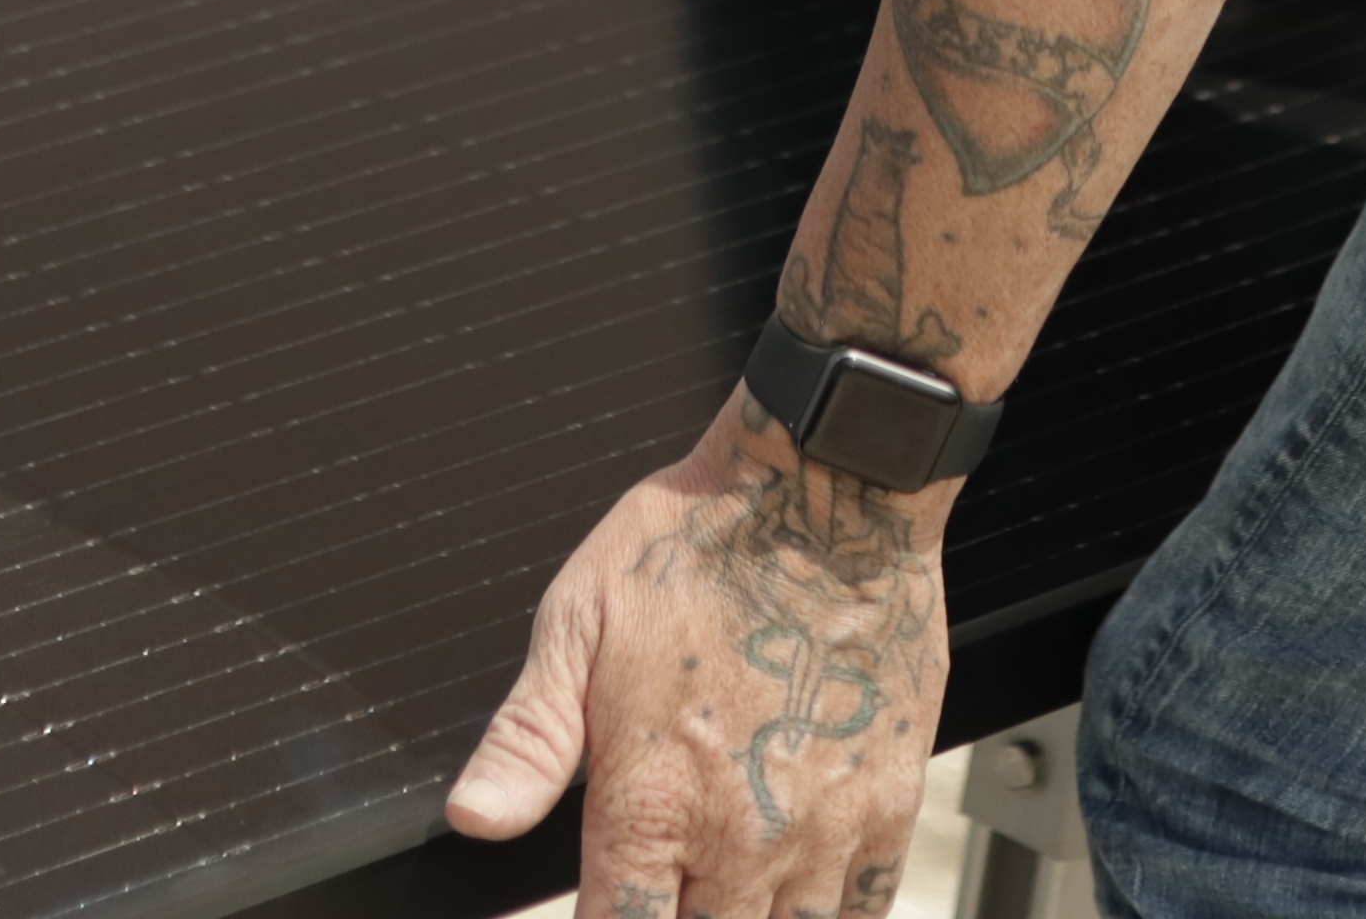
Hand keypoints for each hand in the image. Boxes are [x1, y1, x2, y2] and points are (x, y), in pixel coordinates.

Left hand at [449, 413, 952, 918]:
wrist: (827, 488)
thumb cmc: (698, 543)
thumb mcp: (579, 622)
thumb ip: (528, 739)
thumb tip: (474, 818)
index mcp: (653, 798)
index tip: (603, 909)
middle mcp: (742, 833)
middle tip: (666, 886)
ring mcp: (825, 825)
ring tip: (726, 888)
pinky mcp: (890, 800)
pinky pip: (867, 902)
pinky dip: (832, 910)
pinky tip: (800, 889)